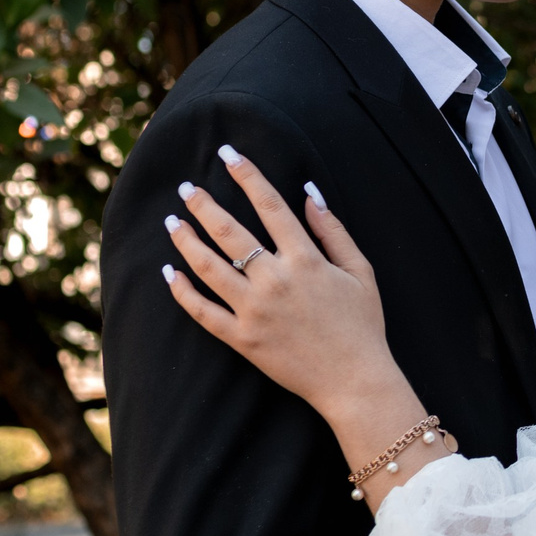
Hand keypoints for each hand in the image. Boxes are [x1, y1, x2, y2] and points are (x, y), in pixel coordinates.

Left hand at [163, 146, 436, 486]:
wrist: (355, 381)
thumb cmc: (363, 326)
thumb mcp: (360, 272)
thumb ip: (334, 231)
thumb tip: (309, 194)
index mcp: (305, 260)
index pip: (270, 206)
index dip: (247, 176)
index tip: (228, 155)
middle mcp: (275, 280)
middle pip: (230, 232)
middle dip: (204, 205)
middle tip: (187, 188)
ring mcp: (254, 311)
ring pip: (209, 267)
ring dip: (186, 241)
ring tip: (172, 222)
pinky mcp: (242, 339)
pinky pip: (203, 312)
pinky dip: (183, 292)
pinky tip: (172, 274)